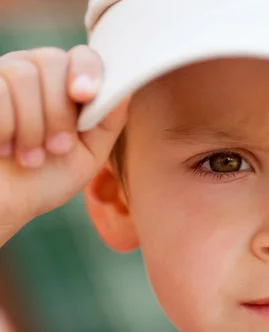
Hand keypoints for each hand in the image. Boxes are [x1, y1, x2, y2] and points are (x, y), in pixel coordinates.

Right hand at [0, 45, 128, 244]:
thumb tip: (124, 88)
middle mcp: (32, 71)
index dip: (87, 71)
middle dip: (59, 111)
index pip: (83, 56)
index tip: (84, 95)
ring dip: (32, 125)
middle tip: (58, 148)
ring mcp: (0, 76)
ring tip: (31, 158)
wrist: (4, 205)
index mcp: (64, 84)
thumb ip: (108, 120)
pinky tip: (4, 147)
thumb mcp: (88, 153)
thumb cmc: (45, 180)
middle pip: (52, 61)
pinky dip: (6, 125)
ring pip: (23, 74)